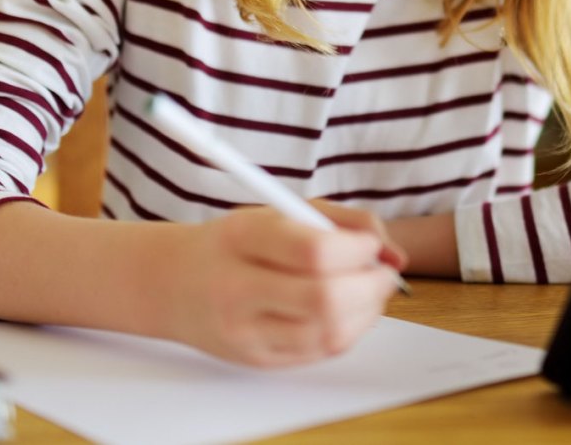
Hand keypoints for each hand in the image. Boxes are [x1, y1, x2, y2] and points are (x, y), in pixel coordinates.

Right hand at [164, 206, 398, 366]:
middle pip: (326, 300)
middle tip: (383, 273)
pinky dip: (348, 331)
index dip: (358, 250)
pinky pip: (320, 353)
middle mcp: (237, 288)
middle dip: (372, 286)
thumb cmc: (239, 241)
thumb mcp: (283, 210)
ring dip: (367, 312)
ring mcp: (244, 331)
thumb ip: (345, 222)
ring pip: (328, 334)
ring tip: (367, 290)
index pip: (315, 251)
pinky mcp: (256, 359)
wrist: (174, 282)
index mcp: (242, 237)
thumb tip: (396, 256)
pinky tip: (347, 310)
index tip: (371, 246)